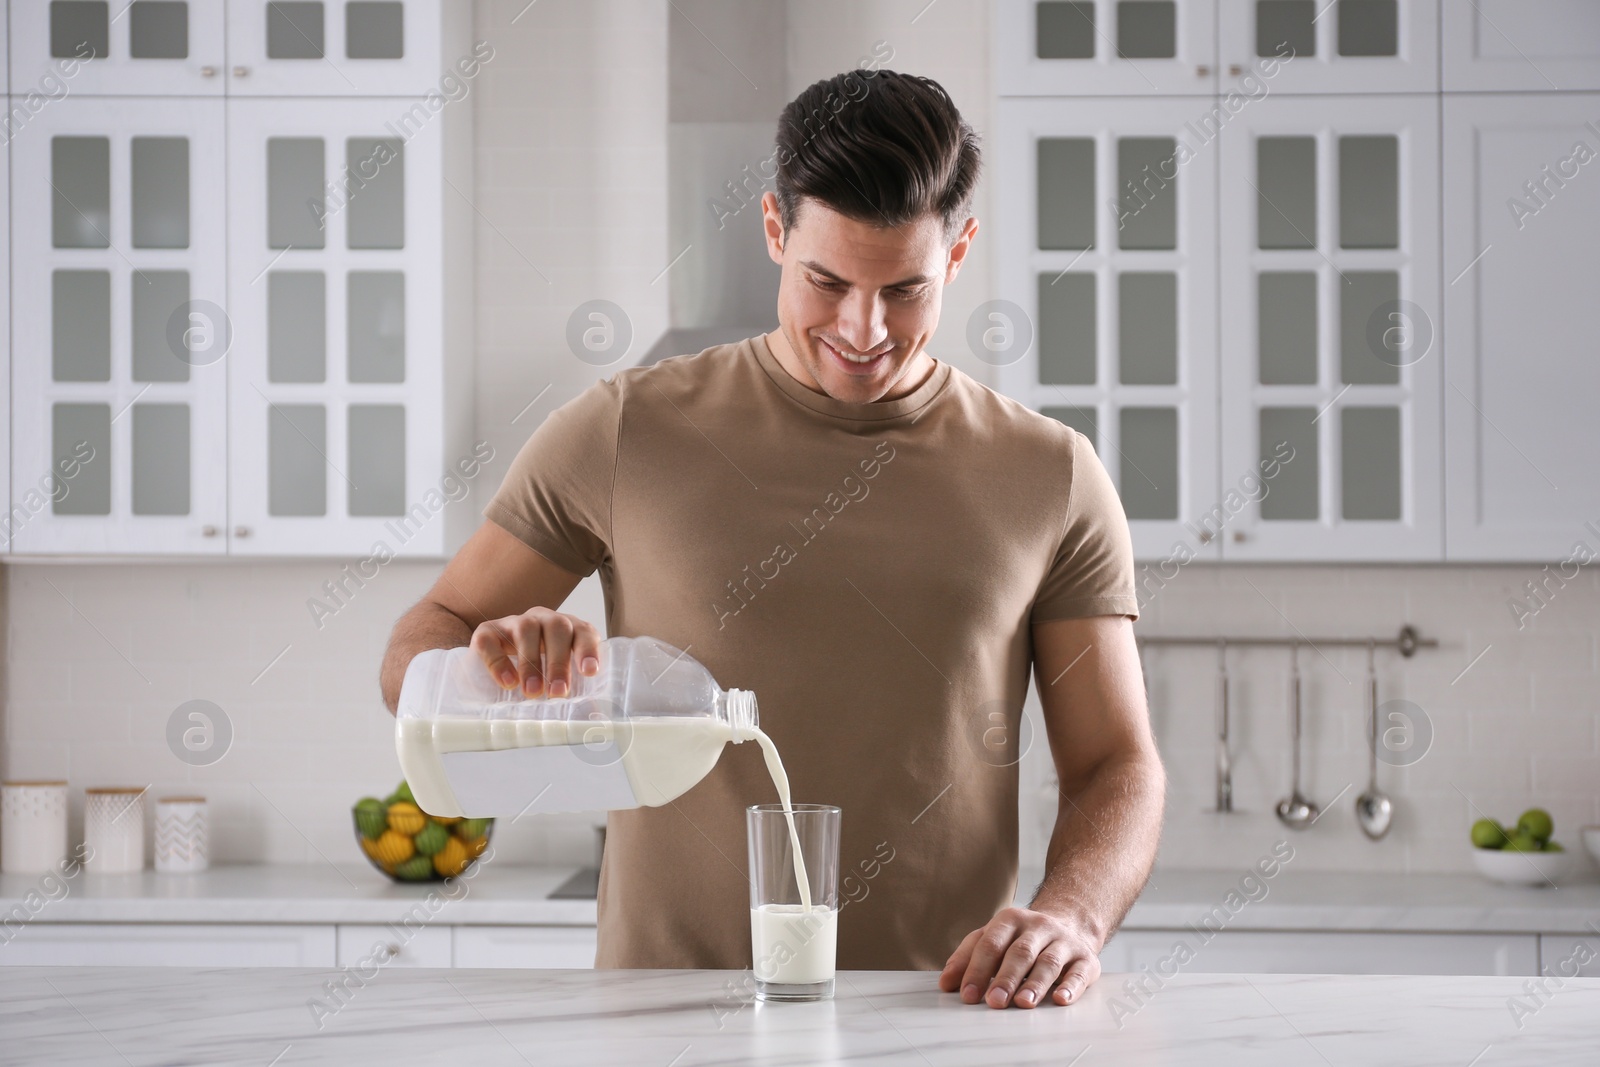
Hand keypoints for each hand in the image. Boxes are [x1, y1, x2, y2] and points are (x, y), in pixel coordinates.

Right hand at [469, 607, 600, 697]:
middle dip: (559, 661)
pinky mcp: (487, 631)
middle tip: (557, 692)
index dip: (588, 649)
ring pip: (526, 629)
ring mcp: (514, 622)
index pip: (583, 631)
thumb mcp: (557, 682)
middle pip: (557, 627)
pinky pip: (491, 639)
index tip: (590, 672)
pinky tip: (507, 683)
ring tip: (533, 691)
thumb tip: (589, 722)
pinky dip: (499, 661)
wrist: (494, 663)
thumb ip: (575, 697)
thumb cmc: (537, 674)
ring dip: (531, 662)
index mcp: (568, 629)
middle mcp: (543, 619)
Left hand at [937, 906, 1101, 1008]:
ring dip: (1035, 984)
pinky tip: (1061, 999)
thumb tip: (946, 983)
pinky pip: (1079, 972)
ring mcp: (1064, 941)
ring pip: (1049, 962)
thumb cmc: (1022, 939)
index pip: (990, 943)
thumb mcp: (993, 939)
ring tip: (1023, 1003)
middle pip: (1020, 952)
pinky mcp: (1086, 959)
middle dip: (1005, 978)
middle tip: (993, 1002)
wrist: (1069, 924)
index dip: (977, 969)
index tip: (967, 994)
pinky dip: (1070, 986)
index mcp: (1010, 920)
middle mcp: (1038, 926)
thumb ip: (967, 958)